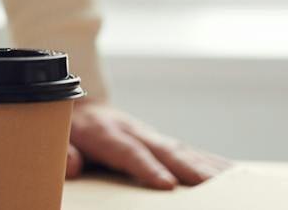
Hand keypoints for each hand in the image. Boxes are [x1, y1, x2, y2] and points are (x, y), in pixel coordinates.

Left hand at [68, 100, 229, 189]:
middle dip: (189, 168)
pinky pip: (187, 151)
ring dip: (206, 165)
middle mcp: (133, 130)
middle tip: (211, 185)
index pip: (129, 152)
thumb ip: (64, 152)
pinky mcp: (159, 141)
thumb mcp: (56, 138)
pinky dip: (209, 161)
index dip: (147, 168)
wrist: (79, 104)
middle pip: (164, 149)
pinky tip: (230, 172)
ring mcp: (149, 134)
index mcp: (105, 132)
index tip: (167, 185)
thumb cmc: (66, 128)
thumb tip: (72, 166)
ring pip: (181, 149)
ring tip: (231, 180)